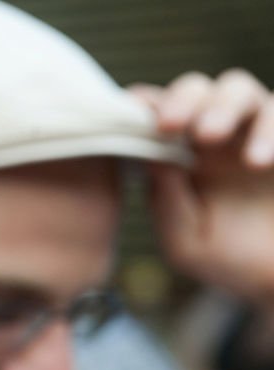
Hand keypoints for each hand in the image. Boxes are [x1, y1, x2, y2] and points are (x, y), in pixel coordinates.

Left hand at [129, 69, 273, 304]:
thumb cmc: (229, 262)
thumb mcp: (185, 242)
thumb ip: (166, 200)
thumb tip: (148, 154)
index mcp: (178, 155)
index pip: (154, 112)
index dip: (140, 105)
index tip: (130, 113)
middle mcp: (215, 134)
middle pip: (195, 88)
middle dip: (180, 100)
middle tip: (168, 125)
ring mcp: (255, 130)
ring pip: (237, 88)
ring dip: (221, 106)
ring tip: (210, 136)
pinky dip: (271, 129)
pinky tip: (259, 162)